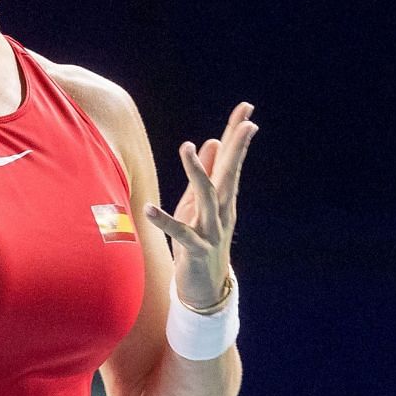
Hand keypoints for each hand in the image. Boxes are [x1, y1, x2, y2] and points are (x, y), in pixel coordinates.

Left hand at [143, 102, 257, 312]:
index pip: (232, 161)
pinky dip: (164, 221)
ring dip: (197, 171)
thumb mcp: (200, 204)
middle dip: (237, 149)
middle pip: (230, 174)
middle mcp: (222, 210)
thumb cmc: (201, 239)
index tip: (246, 109)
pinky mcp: (196, 248)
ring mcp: (211, 229)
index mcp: (224, 198)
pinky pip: (179, 232)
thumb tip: (211, 141)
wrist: (206, 287)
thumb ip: (206, 174)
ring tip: (187, 146)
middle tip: (246, 124)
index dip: (237, 135)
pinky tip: (148, 208)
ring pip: (207, 196)